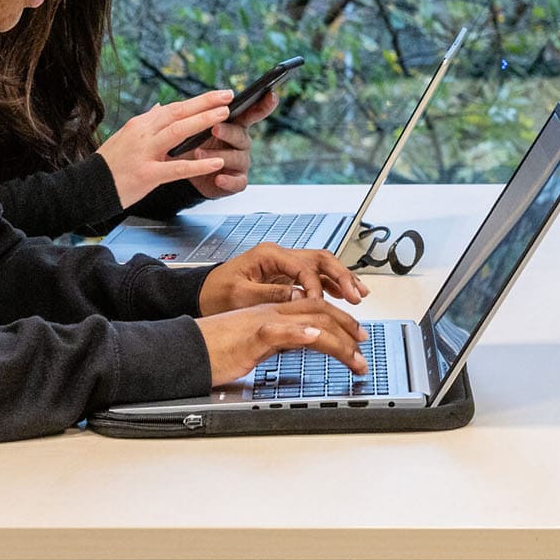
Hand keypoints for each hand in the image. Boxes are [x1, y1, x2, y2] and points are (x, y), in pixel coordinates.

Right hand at [96, 92, 239, 207]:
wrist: (86, 187)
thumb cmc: (109, 163)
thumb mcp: (125, 137)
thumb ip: (146, 122)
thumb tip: (159, 107)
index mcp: (140, 124)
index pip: (174, 107)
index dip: (198, 101)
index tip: (218, 94)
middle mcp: (142, 134)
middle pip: (178, 113)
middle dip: (205, 103)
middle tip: (228, 97)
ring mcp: (144, 153)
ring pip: (178, 132)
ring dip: (203, 122)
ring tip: (224, 116)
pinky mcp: (146, 174)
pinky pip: (177, 168)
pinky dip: (198, 164)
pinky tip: (216, 162)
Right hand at [197, 296, 369, 385]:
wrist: (184, 349)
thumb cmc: (213, 350)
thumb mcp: (254, 345)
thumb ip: (277, 342)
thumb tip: (300, 345)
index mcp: (272, 313)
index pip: (315, 309)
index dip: (340, 320)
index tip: (357, 337)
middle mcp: (272, 313)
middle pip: (320, 311)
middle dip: (348, 328)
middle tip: (364, 347)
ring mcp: (263, 322)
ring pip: (310, 320)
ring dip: (337, 339)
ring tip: (354, 356)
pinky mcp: (251, 336)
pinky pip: (280, 331)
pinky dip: (300, 333)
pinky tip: (316, 337)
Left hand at [198, 243, 366, 315]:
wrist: (200, 295)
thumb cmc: (214, 293)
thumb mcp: (239, 295)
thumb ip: (270, 294)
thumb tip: (299, 296)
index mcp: (269, 255)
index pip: (304, 266)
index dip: (316, 286)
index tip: (320, 303)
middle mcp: (280, 257)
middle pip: (320, 259)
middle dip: (341, 276)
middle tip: (355, 295)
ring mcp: (284, 266)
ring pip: (321, 266)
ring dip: (341, 279)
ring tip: (358, 294)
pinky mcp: (285, 277)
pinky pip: (315, 276)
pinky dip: (331, 285)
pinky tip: (343, 294)